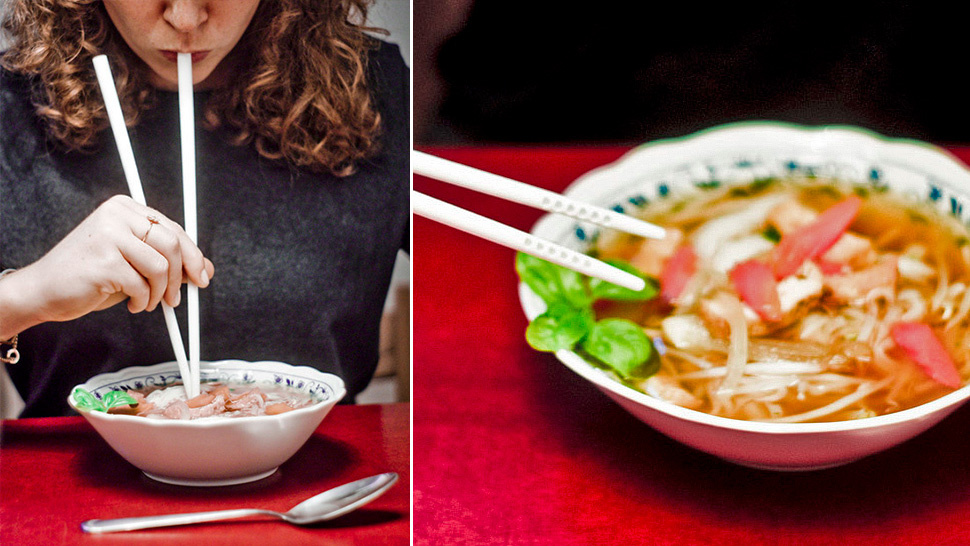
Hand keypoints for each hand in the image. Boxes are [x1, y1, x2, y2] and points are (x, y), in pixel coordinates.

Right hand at [1, 195, 213, 331]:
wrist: (44, 290)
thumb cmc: (91, 276)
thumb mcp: (135, 264)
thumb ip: (168, 261)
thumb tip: (206, 268)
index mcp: (124, 208)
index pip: (172, 228)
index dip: (193, 255)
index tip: (203, 277)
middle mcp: (116, 215)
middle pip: (172, 244)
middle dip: (181, 277)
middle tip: (175, 299)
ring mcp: (108, 235)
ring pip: (161, 266)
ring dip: (160, 293)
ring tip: (147, 302)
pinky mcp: (104, 260)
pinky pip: (142, 285)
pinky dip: (142, 300)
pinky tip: (131, 304)